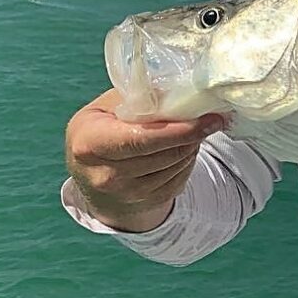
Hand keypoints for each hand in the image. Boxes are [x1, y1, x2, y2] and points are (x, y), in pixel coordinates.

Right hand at [64, 88, 226, 232]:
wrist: (91, 171)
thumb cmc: (102, 128)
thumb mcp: (108, 106)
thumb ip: (141, 98)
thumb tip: (185, 95)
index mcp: (89, 143)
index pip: (141, 139)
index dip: (178, 130)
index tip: (208, 119)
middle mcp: (104, 175)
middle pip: (165, 154)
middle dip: (191, 135)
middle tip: (208, 119)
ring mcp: (125, 193)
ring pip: (176, 166)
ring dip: (191, 146)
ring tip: (190, 131)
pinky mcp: (146, 202)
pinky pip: (180, 179)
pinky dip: (187, 160)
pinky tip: (182, 148)